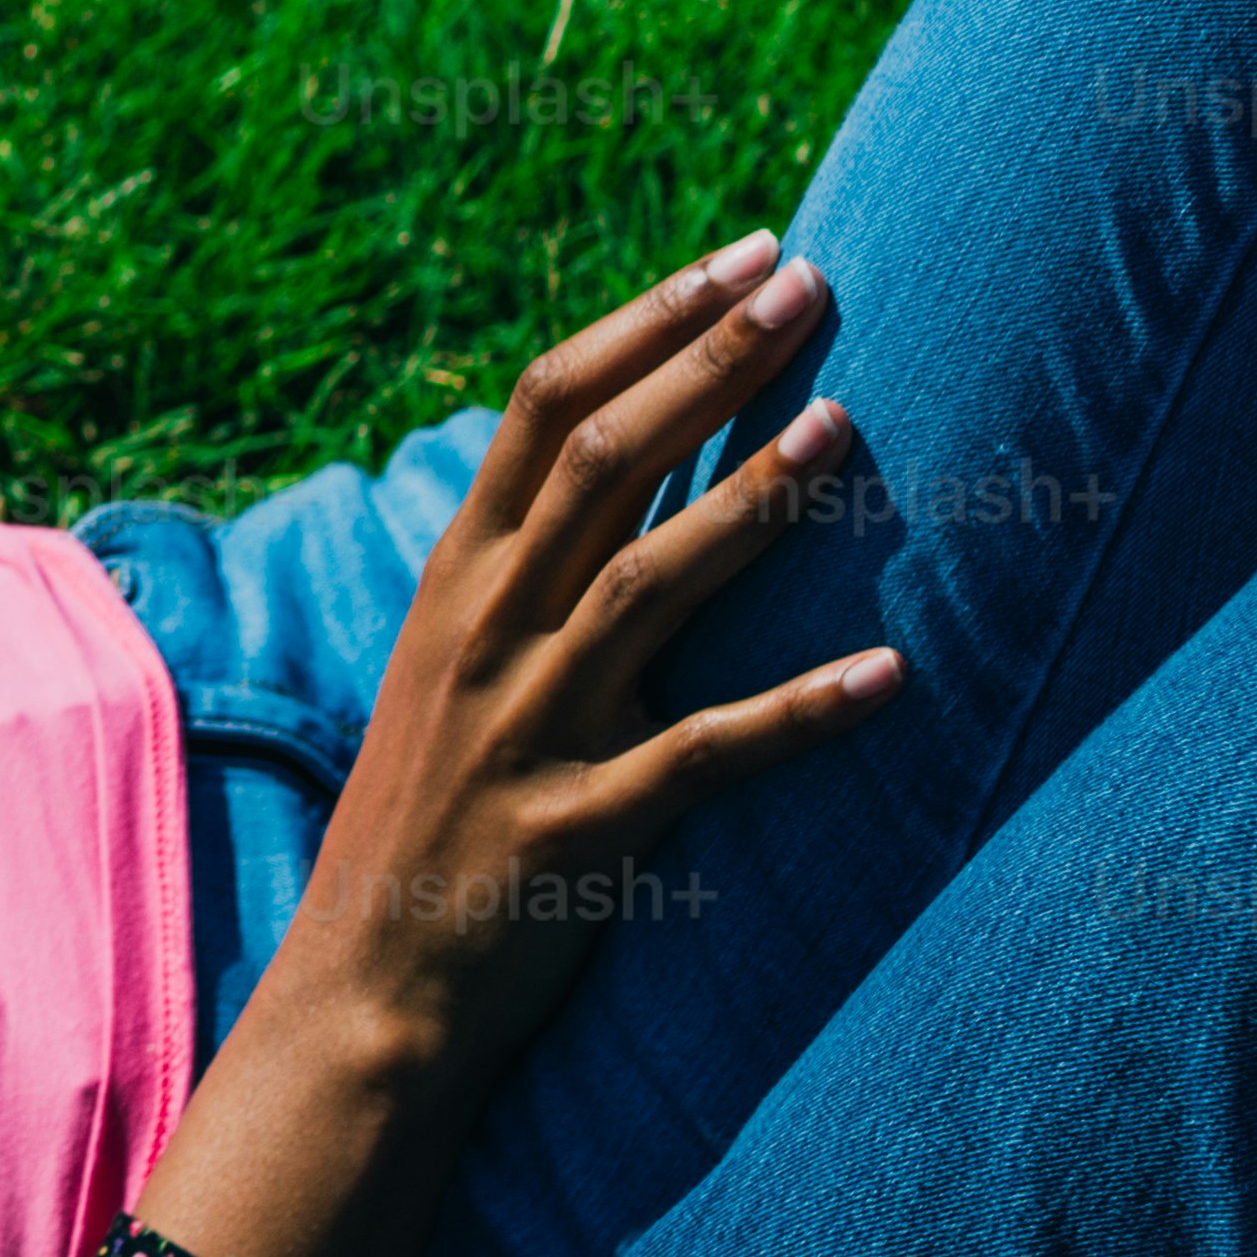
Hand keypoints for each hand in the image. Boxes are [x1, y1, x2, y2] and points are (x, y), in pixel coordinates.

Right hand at [279, 229, 899, 1069]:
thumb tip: (637, 461)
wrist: (365, 1001)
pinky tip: (891, 674)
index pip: (543, 410)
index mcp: (456, 589)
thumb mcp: (455, 676)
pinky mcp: (580, 829)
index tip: (744, 255)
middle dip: (710, 364)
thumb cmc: (429, 827)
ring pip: (647, 584)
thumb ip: (532, 572)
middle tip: (810, 281)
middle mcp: (484, 640)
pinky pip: (704, 757)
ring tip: (850, 424)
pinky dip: (800, 714)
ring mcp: (529, 731)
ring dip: (753, 498)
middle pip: (598, 463)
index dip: (649, 321)